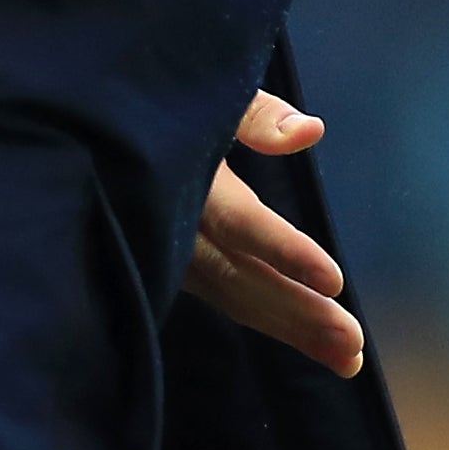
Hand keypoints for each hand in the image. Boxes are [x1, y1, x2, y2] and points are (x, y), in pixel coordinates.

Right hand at [182, 91, 366, 377]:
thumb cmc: (162, 99)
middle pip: (241, 277)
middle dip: (298, 312)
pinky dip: (267, 317)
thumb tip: (312, 131)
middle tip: (353, 347)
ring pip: (233, 297)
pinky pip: (223, 295)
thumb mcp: (209, 90)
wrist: (95, 127)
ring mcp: (170, 253)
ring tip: (346, 359)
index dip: (285, 251)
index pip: (241, 223)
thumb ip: (259, 115)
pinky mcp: (172, 265)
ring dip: (290, 328)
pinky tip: (306, 339)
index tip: (335, 280)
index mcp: (187, 177)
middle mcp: (174, 226)